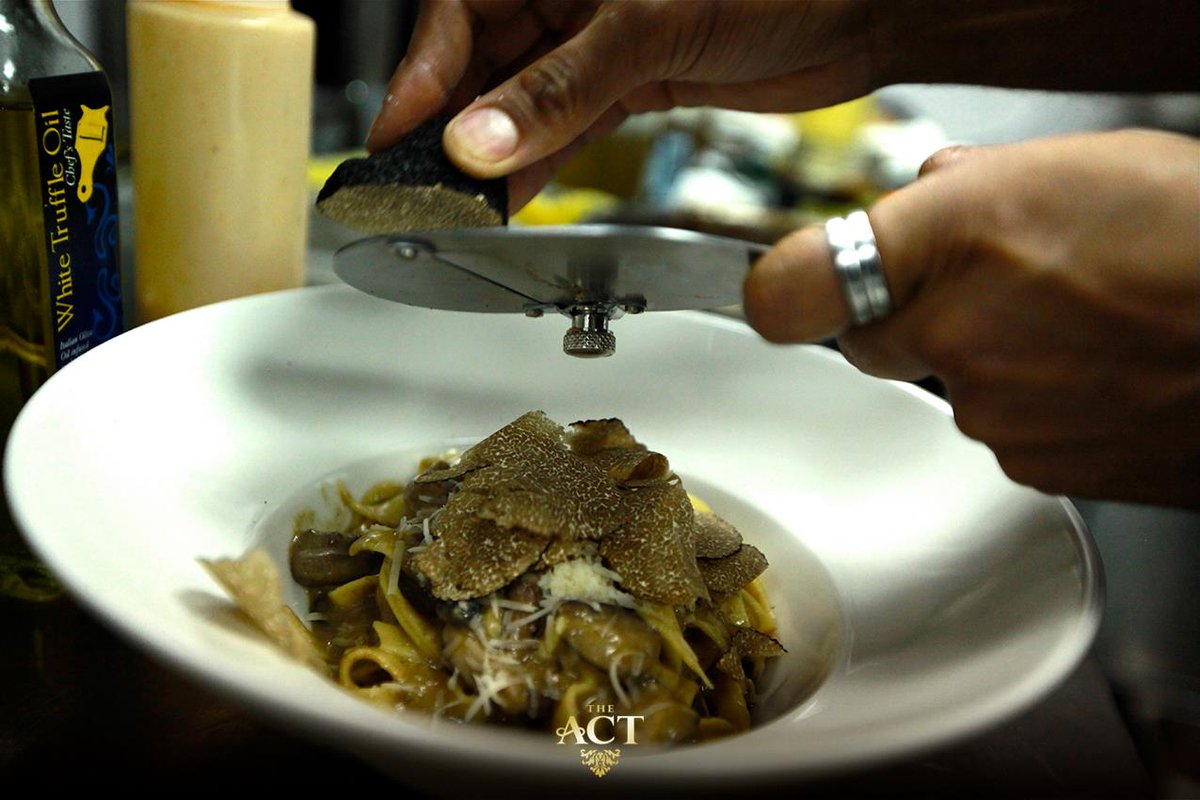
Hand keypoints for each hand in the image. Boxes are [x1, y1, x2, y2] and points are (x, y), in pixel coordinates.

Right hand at [367, 0, 873, 208]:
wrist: (865, 8)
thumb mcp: (648, 24)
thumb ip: (558, 88)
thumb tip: (478, 142)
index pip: (458, 7)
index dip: (424, 73)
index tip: (400, 135)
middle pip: (482, 57)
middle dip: (455, 123)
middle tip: (428, 184)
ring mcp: (599, 32)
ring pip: (523, 97)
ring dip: (496, 151)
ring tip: (465, 202)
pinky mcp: (631, 74)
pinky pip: (567, 119)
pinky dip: (542, 158)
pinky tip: (513, 193)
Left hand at [743, 129, 1199, 506]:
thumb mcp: (1081, 163)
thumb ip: (975, 182)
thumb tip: (926, 193)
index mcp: (954, 235)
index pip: (792, 287)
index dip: (785, 291)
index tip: (792, 291)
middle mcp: (957, 330)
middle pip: (867, 341)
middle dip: (911, 317)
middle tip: (993, 288)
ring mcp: (993, 408)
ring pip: (943, 388)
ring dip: (984, 361)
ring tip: (1075, 325)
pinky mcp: (1034, 464)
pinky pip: (1001, 431)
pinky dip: (1032, 406)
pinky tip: (1093, 369)